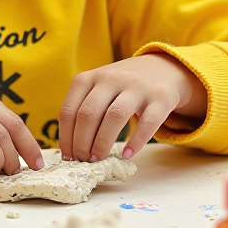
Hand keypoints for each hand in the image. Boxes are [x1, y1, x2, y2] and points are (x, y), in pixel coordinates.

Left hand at [59, 53, 206, 161]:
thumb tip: (70, 148)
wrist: (162, 68)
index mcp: (89, 78)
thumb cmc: (122, 86)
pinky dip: (136, 141)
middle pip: (89, 114)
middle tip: (83, 160)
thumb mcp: (99, 87)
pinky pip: (148, 122)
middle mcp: (111, 79)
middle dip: (81, 142)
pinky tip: (126, 155)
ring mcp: (137, 87)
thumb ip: (84, 108)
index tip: (67, 156)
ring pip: (115, 116)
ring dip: (102, 142)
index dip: (66, 137)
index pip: (69, 110)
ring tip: (98, 159)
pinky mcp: (160, 97)